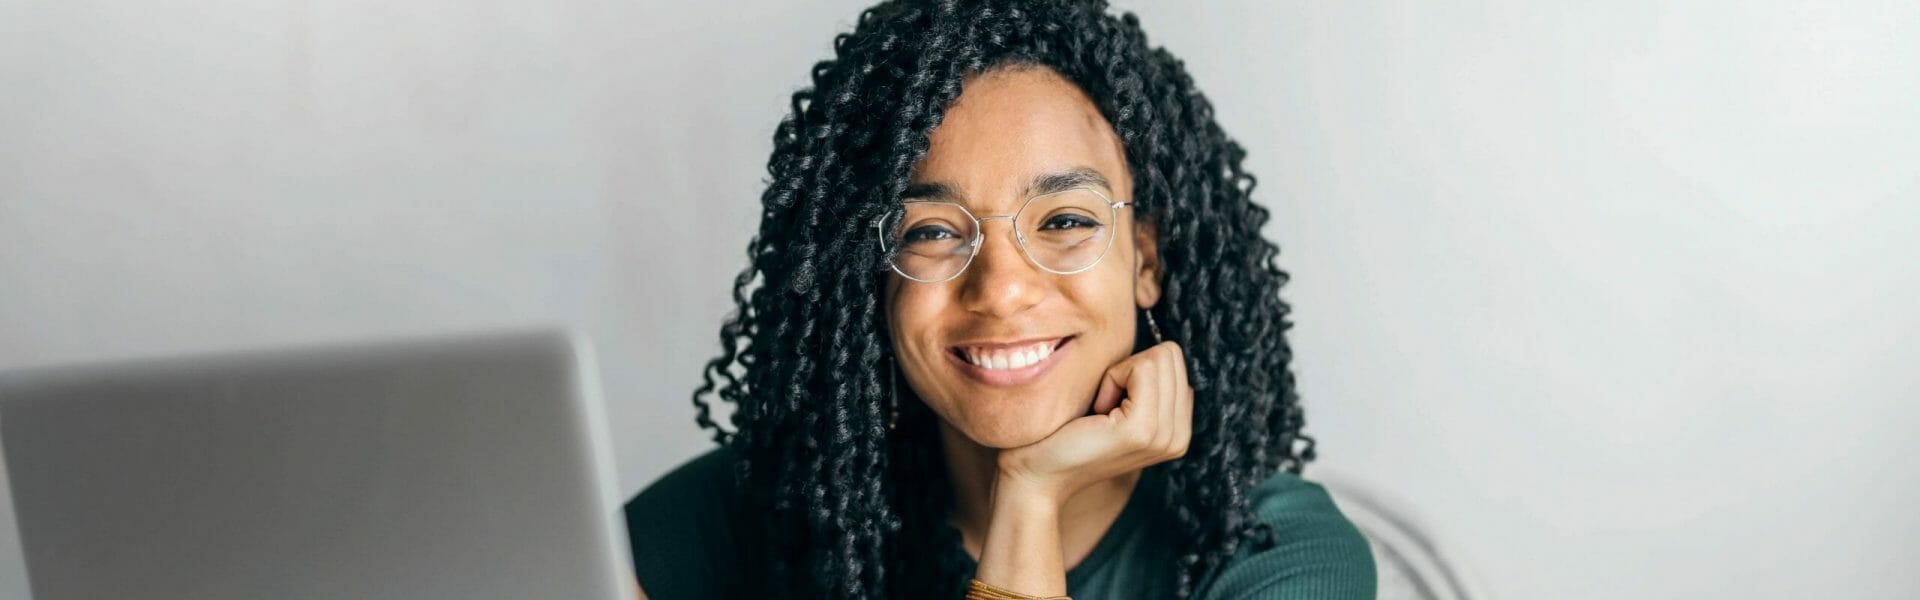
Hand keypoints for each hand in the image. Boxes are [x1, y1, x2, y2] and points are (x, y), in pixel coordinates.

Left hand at [994, 341, 1192, 505]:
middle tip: (1102, 406)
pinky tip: (1096, 411)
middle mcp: (1179, 436)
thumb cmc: (1065, 434)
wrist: (1036, 476)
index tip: (1109, 403)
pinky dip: (1113, 378)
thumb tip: (1159, 346)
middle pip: (1171, 355)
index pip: (1176, 361)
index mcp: (1177, 430)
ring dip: (1120, 374)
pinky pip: (1141, 367)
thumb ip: (1145, 384)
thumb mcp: (1116, 406)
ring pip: (1159, 357)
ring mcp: (1164, 435)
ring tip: (1099, 411)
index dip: (1135, 369)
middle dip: (1130, 369)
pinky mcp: (1142, 429)